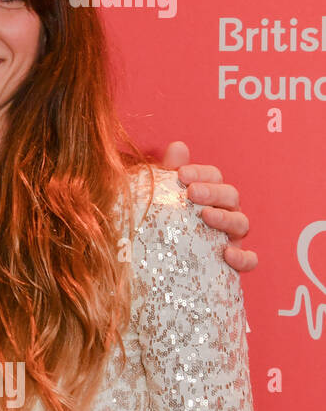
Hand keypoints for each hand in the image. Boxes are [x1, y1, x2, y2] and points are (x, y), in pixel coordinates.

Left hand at [162, 141, 257, 272]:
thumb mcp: (163, 198)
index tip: (181, 174)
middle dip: (213, 191)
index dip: (201, 172)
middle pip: (231, 196)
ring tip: (206, 215)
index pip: (214, 177)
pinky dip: (243, 257)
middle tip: (191, 193)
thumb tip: (178, 146)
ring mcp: (231, 237)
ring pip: (242, 223)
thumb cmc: (163, 224)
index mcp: (209, 195)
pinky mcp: (233, 264)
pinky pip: (249, 260)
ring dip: (226, 218)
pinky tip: (226, 254)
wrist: (160, 262)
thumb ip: (171, 173)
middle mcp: (225, 213)